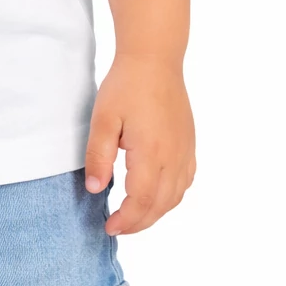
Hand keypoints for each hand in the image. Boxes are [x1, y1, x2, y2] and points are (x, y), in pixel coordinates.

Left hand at [83, 54, 195, 233]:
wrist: (155, 59)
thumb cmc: (126, 85)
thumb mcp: (103, 118)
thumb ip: (98, 156)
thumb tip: (96, 189)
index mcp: (151, 153)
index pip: (142, 202)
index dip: (126, 221)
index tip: (109, 227)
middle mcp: (174, 157)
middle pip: (160, 206)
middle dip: (139, 223)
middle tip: (117, 227)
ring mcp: (185, 151)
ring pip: (175, 197)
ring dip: (155, 212)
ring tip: (133, 215)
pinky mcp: (189, 144)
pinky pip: (185, 181)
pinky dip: (171, 197)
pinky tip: (157, 195)